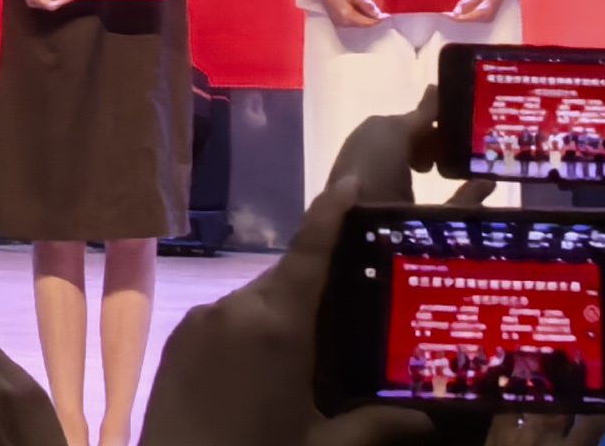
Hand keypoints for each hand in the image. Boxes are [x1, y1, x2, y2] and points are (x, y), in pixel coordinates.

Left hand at [144, 115, 435, 445]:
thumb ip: (375, 425)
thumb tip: (430, 420)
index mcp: (277, 324)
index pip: (311, 251)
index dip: (332, 213)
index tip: (353, 182)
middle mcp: (235, 307)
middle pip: (286, 281)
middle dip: (314, 294)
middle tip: (345, 323)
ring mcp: (198, 322)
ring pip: (253, 304)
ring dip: (278, 321)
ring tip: (299, 369)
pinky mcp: (174, 343)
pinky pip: (222, 324)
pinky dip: (245, 337)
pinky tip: (257, 380)